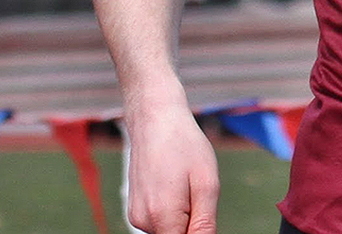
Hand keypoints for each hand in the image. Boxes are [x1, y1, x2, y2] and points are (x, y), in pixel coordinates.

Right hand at [125, 104, 220, 233]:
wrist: (155, 119)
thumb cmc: (184, 144)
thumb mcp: (206, 183)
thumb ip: (205, 223)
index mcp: (162, 216)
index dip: (198, 233)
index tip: (201, 209)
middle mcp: (143, 220)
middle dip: (193, 223)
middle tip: (196, 192)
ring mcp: (136, 215)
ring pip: (170, 229)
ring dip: (183, 215)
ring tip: (184, 183)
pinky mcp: (135, 209)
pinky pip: (160, 220)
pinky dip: (173, 209)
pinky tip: (174, 183)